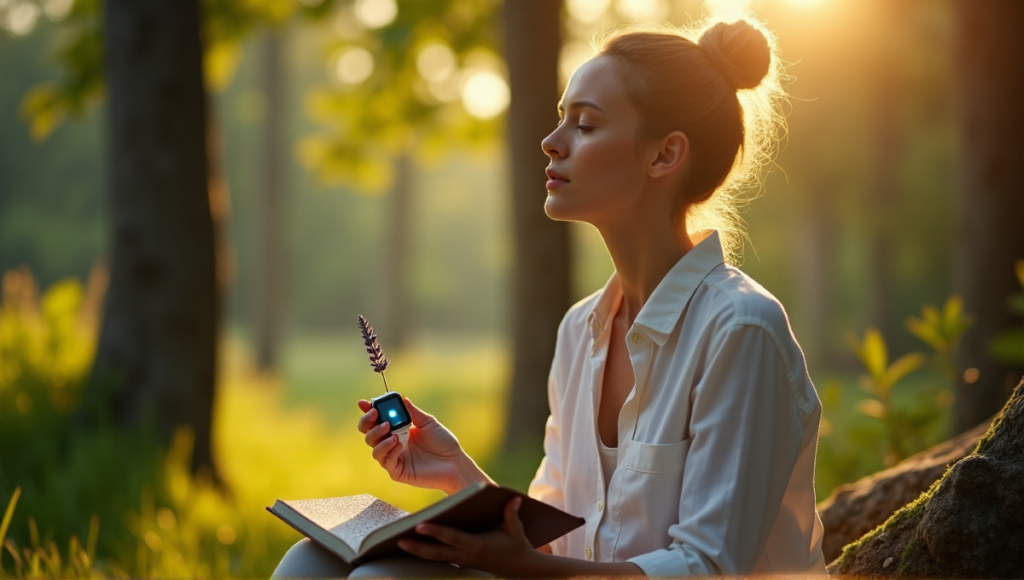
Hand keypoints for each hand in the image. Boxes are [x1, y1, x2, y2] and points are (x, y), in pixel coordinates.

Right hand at [357, 398, 489, 494]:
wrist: (455, 462)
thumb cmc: (443, 442)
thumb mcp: (428, 423)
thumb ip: (413, 412)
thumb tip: (402, 399)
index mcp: (397, 431)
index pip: (376, 421)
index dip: (367, 412)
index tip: (363, 403)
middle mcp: (392, 444)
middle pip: (369, 435)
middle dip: (368, 424)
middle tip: (377, 416)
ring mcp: (395, 458)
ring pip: (374, 450)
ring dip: (379, 438)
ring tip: (392, 433)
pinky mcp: (398, 472)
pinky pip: (387, 462)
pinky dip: (390, 451)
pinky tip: (399, 445)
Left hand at [397, 496, 545, 576]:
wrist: (521, 569)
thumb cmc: (518, 545)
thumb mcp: (516, 530)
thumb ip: (512, 514)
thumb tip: (514, 498)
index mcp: (478, 545)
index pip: (452, 537)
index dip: (435, 532)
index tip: (419, 526)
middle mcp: (467, 555)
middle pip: (437, 552)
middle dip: (417, 547)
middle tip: (398, 540)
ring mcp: (463, 562)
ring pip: (436, 558)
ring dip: (418, 552)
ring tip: (399, 543)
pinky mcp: (462, 563)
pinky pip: (441, 559)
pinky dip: (428, 554)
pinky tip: (415, 548)